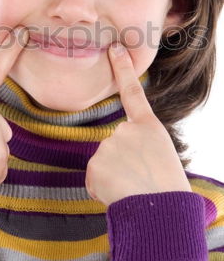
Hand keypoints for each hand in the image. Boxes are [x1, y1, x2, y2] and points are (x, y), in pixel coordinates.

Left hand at [85, 43, 191, 205]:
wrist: (162, 213)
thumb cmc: (166, 188)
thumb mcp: (160, 155)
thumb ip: (137, 144)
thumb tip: (116, 151)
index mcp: (148, 127)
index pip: (133, 92)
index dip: (123, 69)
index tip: (115, 48)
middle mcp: (126, 130)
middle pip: (113, 144)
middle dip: (120, 162)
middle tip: (139, 179)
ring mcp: (109, 145)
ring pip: (102, 162)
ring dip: (112, 177)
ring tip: (131, 188)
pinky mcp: (95, 164)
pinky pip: (94, 178)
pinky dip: (102, 188)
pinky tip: (118, 195)